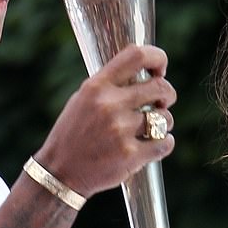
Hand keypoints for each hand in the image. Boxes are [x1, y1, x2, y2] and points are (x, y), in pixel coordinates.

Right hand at [34, 44, 175, 198]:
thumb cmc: (73, 134)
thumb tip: (143, 73)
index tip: (160, 69)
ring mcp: (121, 131)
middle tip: (163, 101)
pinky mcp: (130, 156)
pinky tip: (156, 144)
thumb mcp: (82, 100)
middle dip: (168, 94)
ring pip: (165, 118)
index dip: (157, 57)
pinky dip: (165, 143)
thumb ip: (109, 85)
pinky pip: (164, 143)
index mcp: (96, 87)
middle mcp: (109, 105)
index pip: (136, 56)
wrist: (59, 172)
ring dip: (165, 122)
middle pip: (160, 88)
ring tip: (152, 128)